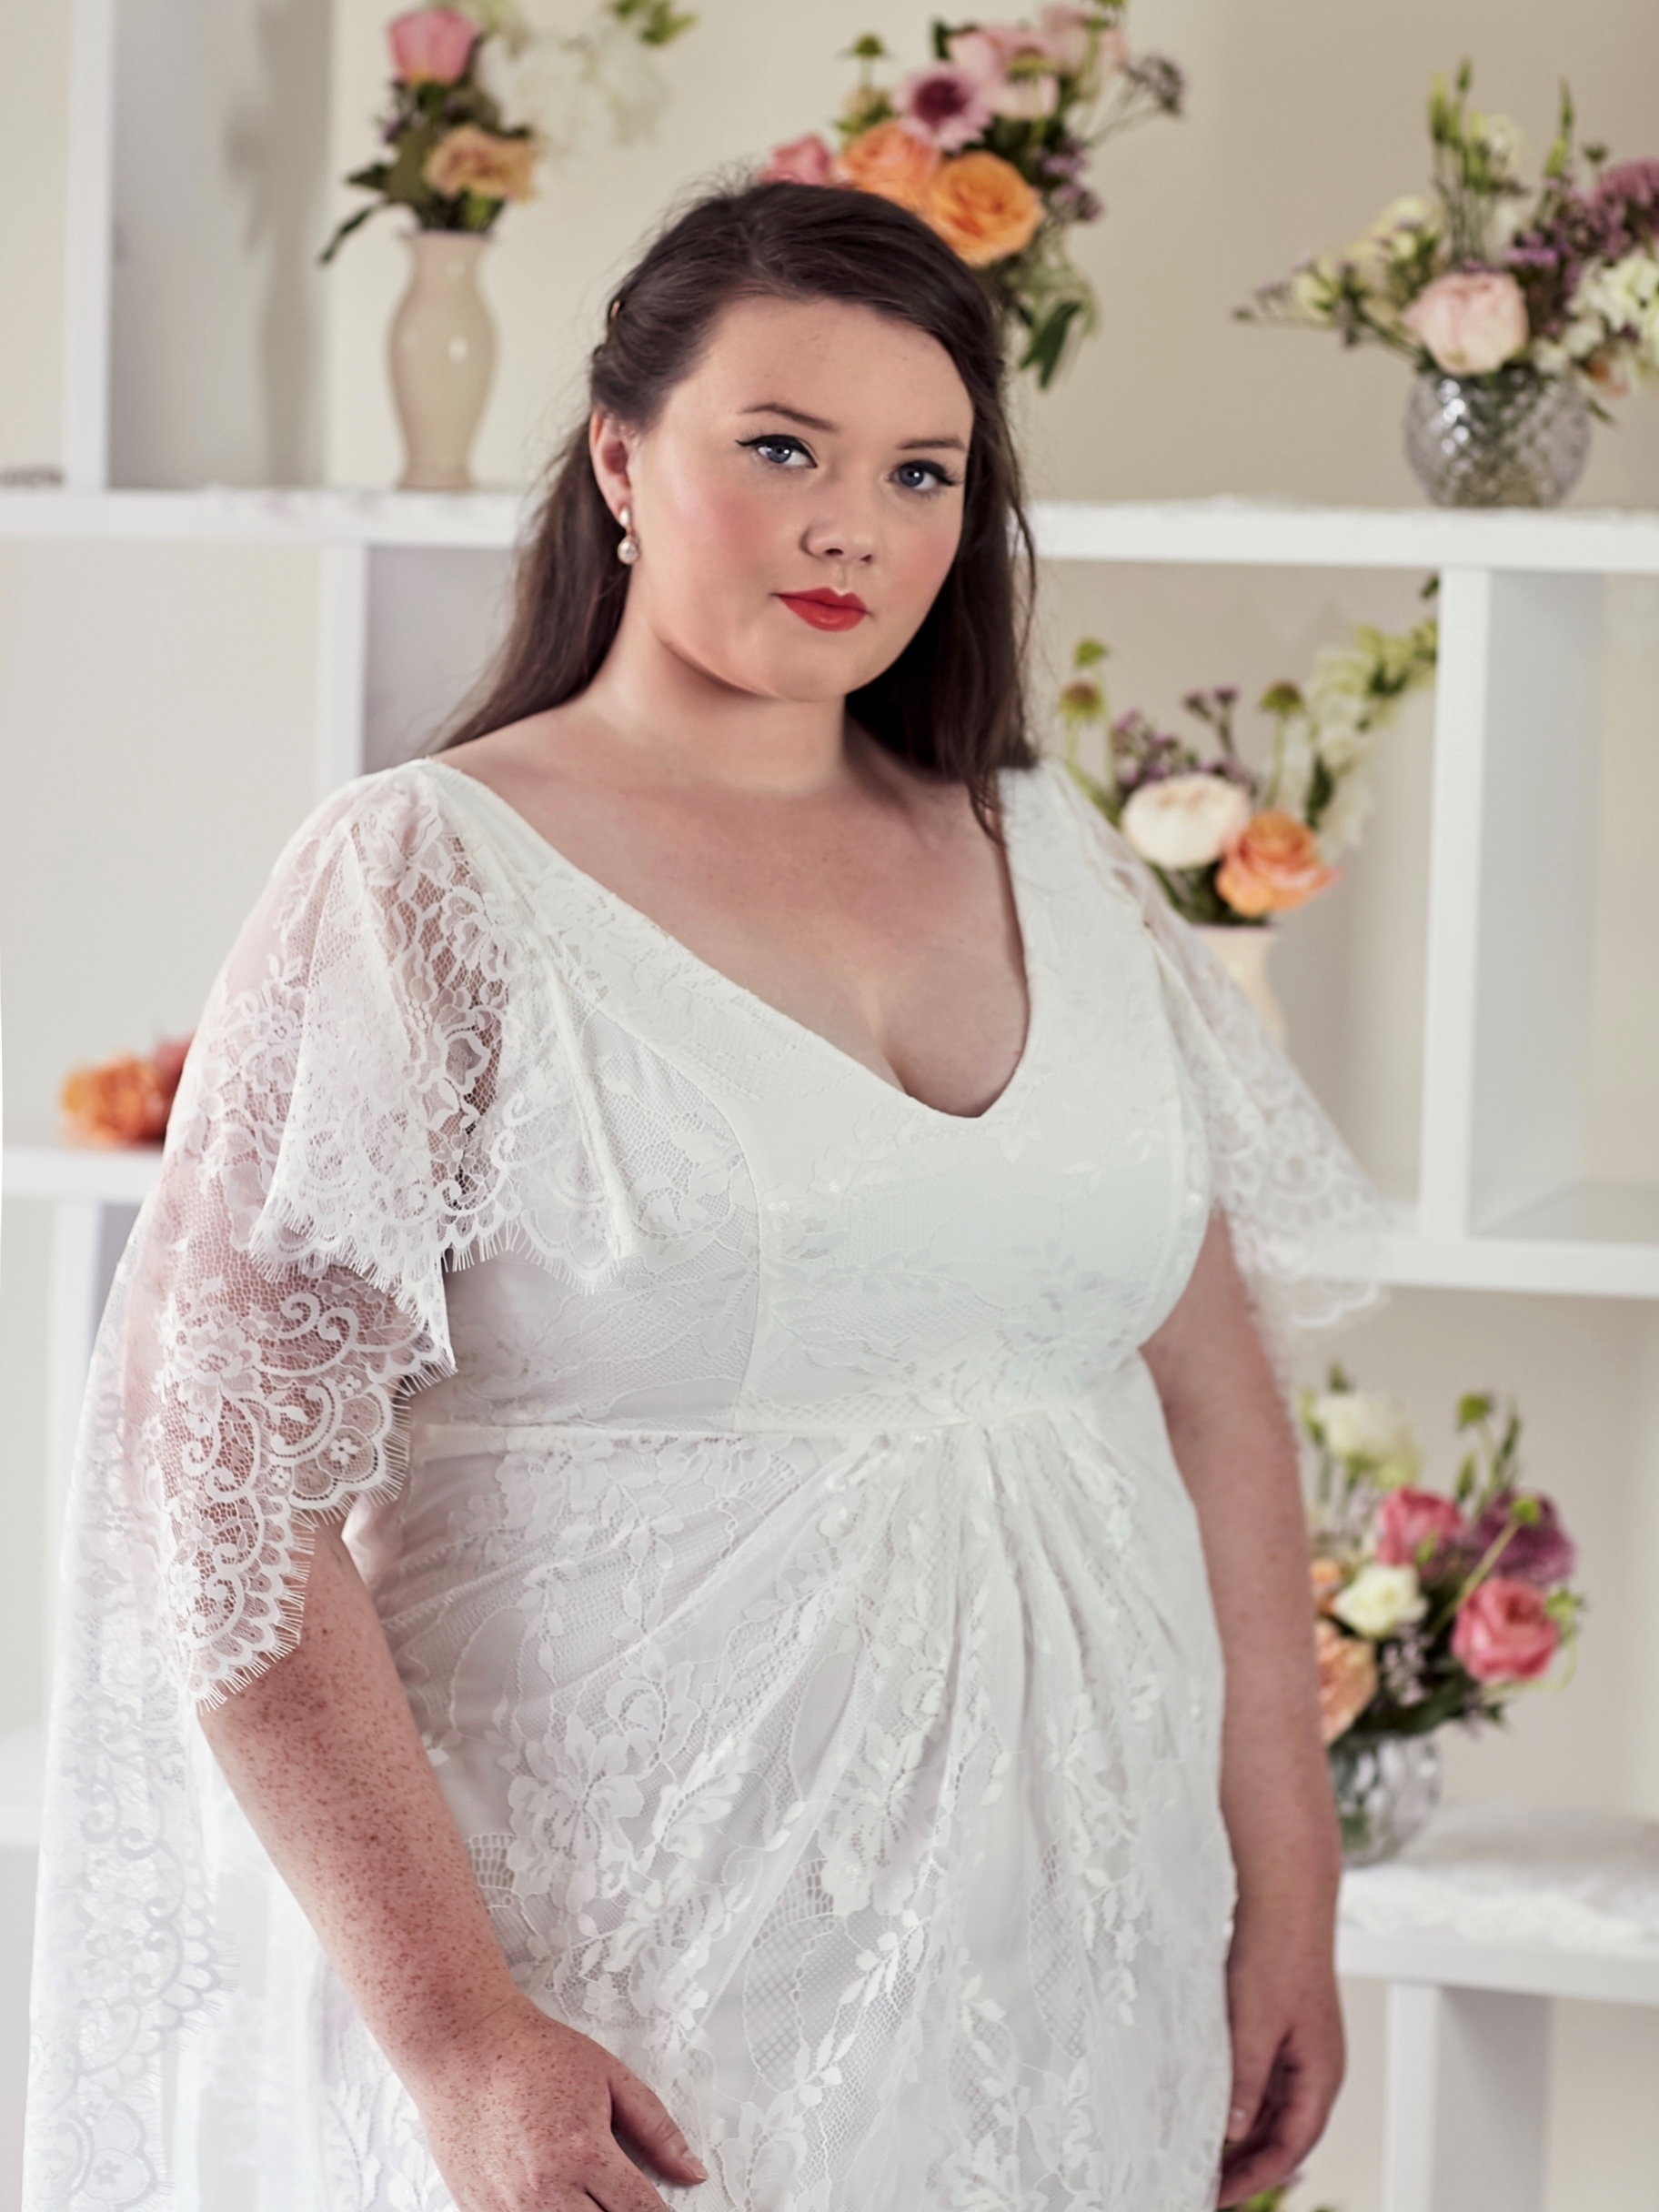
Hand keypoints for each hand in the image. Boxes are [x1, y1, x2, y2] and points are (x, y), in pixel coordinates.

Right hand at [411, 1993, 707, 2210]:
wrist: (462, 2045)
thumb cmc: (532, 2053)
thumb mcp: (609, 2076)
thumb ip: (655, 2127)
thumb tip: (691, 2171)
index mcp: (584, 2153)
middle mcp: (545, 2190)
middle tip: (624, 2204)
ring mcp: (507, 2209)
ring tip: (589, 2201)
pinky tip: (555, 2205)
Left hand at [1215, 1904, 1344, 2206]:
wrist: (1283, 1900)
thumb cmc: (1276, 1954)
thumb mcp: (1253, 2025)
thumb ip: (1245, 2082)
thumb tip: (1232, 2131)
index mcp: (1321, 2076)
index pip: (1291, 2148)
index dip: (1254, 2177)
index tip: (1218, 2196)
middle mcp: (1316, 2070)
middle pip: (1283, 2136)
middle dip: (1246, 2166)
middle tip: (1204, 2186)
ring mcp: (1300, 2051)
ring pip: (1271, 2112)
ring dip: (1241, 2137)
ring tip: (1201, 2158)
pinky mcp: (1281, 2032)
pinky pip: (1262, 2084)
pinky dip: (1239, 2104)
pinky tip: (1209, 2111)